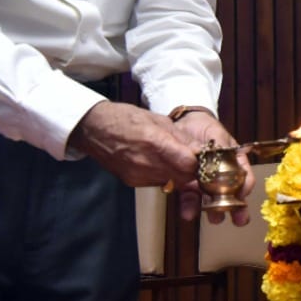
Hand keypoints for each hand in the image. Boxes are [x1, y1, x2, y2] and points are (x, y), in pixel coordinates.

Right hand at [69, 100, 197, 193]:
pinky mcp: (132, 182)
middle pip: (183, 177)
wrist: (94, 129)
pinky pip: (158, 182)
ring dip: (181, 174)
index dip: (201, 163)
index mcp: (154, 143)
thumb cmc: (126, 118)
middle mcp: (146, 163)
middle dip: (194, 171)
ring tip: (179, 160)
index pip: (189, 164)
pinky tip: (161, 163)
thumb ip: (181, 138)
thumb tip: (202, 150)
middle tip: (198, 161)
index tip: (207, 158)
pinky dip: (165, 174)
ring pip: (172, 181)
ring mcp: (138, 175)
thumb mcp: (158, 120)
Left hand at [171, 110, 254, 225]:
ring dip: (214, 212)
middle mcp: (221, 175)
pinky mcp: (186, 185)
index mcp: (234, 162)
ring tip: (215, 219)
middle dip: (236, 209)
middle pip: (231, 194)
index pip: (245, 177)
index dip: (245, 187)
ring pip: (211, 200)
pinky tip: (189, 214)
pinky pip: (189, 199)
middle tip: (239, 219)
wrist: (180, 124)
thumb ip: (222, 146)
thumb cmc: (203, 127)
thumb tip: (227, 154)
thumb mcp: (216, 134)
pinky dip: (189, 208)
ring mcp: (204, 182)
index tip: (243, 196)